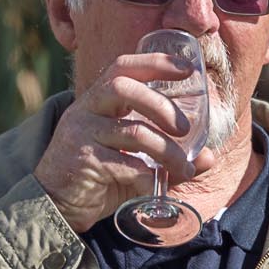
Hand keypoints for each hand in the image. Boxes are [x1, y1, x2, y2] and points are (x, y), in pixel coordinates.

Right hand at [33, 54, 216, 234]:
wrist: (58, 206)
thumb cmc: (100, 178)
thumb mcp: (137, 162)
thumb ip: (170, 156)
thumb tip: (210, 157)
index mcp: (99, 101)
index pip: (122, 67)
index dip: (154, 62)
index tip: (186, 68)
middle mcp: (87, 110)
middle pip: (124, 88)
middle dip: (162, 106)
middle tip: (185, 128)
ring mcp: (81, 133)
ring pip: (132, 130)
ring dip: (167, 150)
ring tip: (185, 168)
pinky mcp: (83, 160)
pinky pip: (124, 164)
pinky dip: (147, 176)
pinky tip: (156, 187)